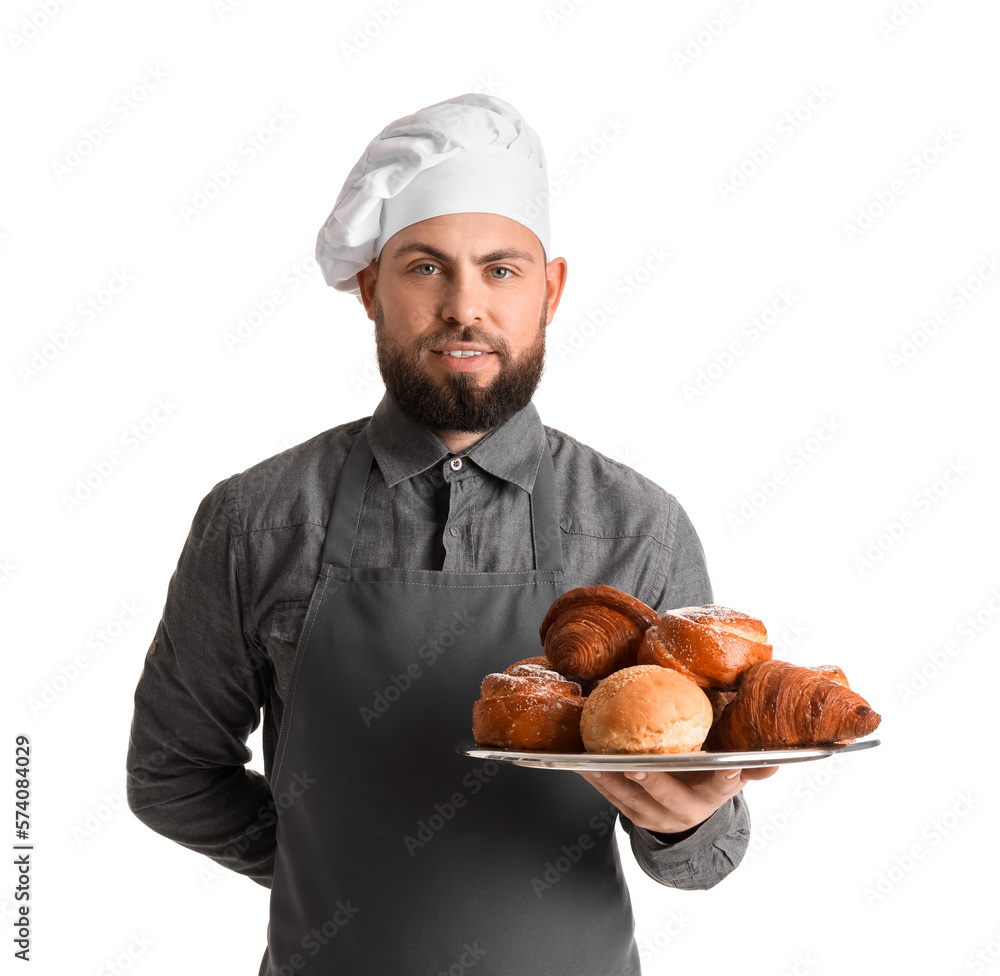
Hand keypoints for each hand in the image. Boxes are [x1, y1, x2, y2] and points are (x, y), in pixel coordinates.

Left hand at [577, 766, 778, 835]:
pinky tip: (579, 760)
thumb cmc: (704, 781)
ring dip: (610, 778)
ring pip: (630, 798)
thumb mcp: (727, 777)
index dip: (726, 778)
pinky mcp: (631, 813)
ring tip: (594, 758)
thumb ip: (748, 768)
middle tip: (636, 765)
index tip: (729, 767)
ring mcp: (654, 815)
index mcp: (711, 797)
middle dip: (652, 781)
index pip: (722, 787)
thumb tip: (776, 761)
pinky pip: (609, 796)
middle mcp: (683, 810)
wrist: (683, 817)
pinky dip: (595, 778)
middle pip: (667, 796)